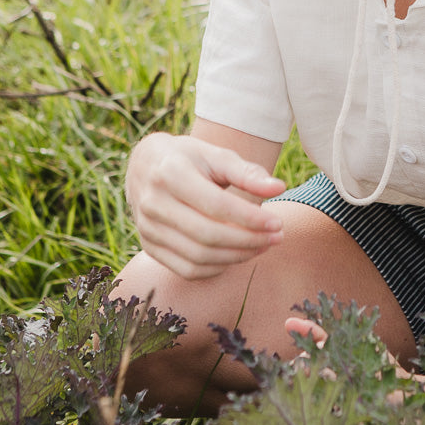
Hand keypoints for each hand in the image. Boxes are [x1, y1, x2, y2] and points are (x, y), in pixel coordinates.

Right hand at [126, 132, 285, 279]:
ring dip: (237, 257)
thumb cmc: (189, 158)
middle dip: (248, 240)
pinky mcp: (149, 247)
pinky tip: (237, 255)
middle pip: (207, 235)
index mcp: (170, 173)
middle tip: (276, 237)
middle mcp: (153, 202)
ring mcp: (147, 228)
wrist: (145, 166)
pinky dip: (217, 268)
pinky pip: (187, 269)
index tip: (277, 223)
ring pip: (198, 257)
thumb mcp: (216, 155)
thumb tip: (279, 188)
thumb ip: (247, 172)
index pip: (216, 205)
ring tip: (262, 245)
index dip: (250, 218)